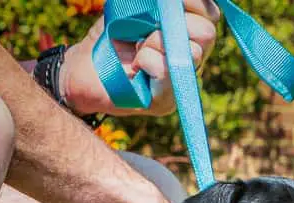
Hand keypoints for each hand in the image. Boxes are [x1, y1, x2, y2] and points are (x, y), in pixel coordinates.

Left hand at [61, 0, 220, 116]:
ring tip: (139, 46)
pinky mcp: (165, 102)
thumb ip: (156, 1)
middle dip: (176, 22)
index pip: (210, 13)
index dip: (194, 1)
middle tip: (148, 26)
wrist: (83, 66)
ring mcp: (180, 81)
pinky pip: (170, 74)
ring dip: (158, 41)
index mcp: (189, 31)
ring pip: (192, 53)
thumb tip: (171, 0)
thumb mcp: (135, 4)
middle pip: (207, 33)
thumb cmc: (110, 33)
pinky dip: (151, 61)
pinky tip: (136, 64)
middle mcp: (191, 57)